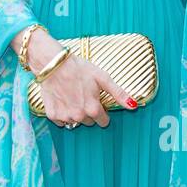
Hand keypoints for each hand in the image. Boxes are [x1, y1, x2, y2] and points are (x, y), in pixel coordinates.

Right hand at [17, 28, 138, 127]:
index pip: (103, 121)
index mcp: (93, 109)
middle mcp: (79, 116)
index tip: (97, 101)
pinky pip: (61, 121)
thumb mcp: (102, 78)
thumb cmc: (78, 68)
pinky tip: (63, 100)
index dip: (102, 112)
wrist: (53, 64)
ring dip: (76, 112)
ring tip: (73, 96)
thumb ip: (119, 94)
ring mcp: (65, 117)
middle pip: (89, 121)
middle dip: (89, 112)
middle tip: (84, 96)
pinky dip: (62, 113)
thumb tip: (133, 106)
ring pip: (75, 121)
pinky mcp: (52, 115)